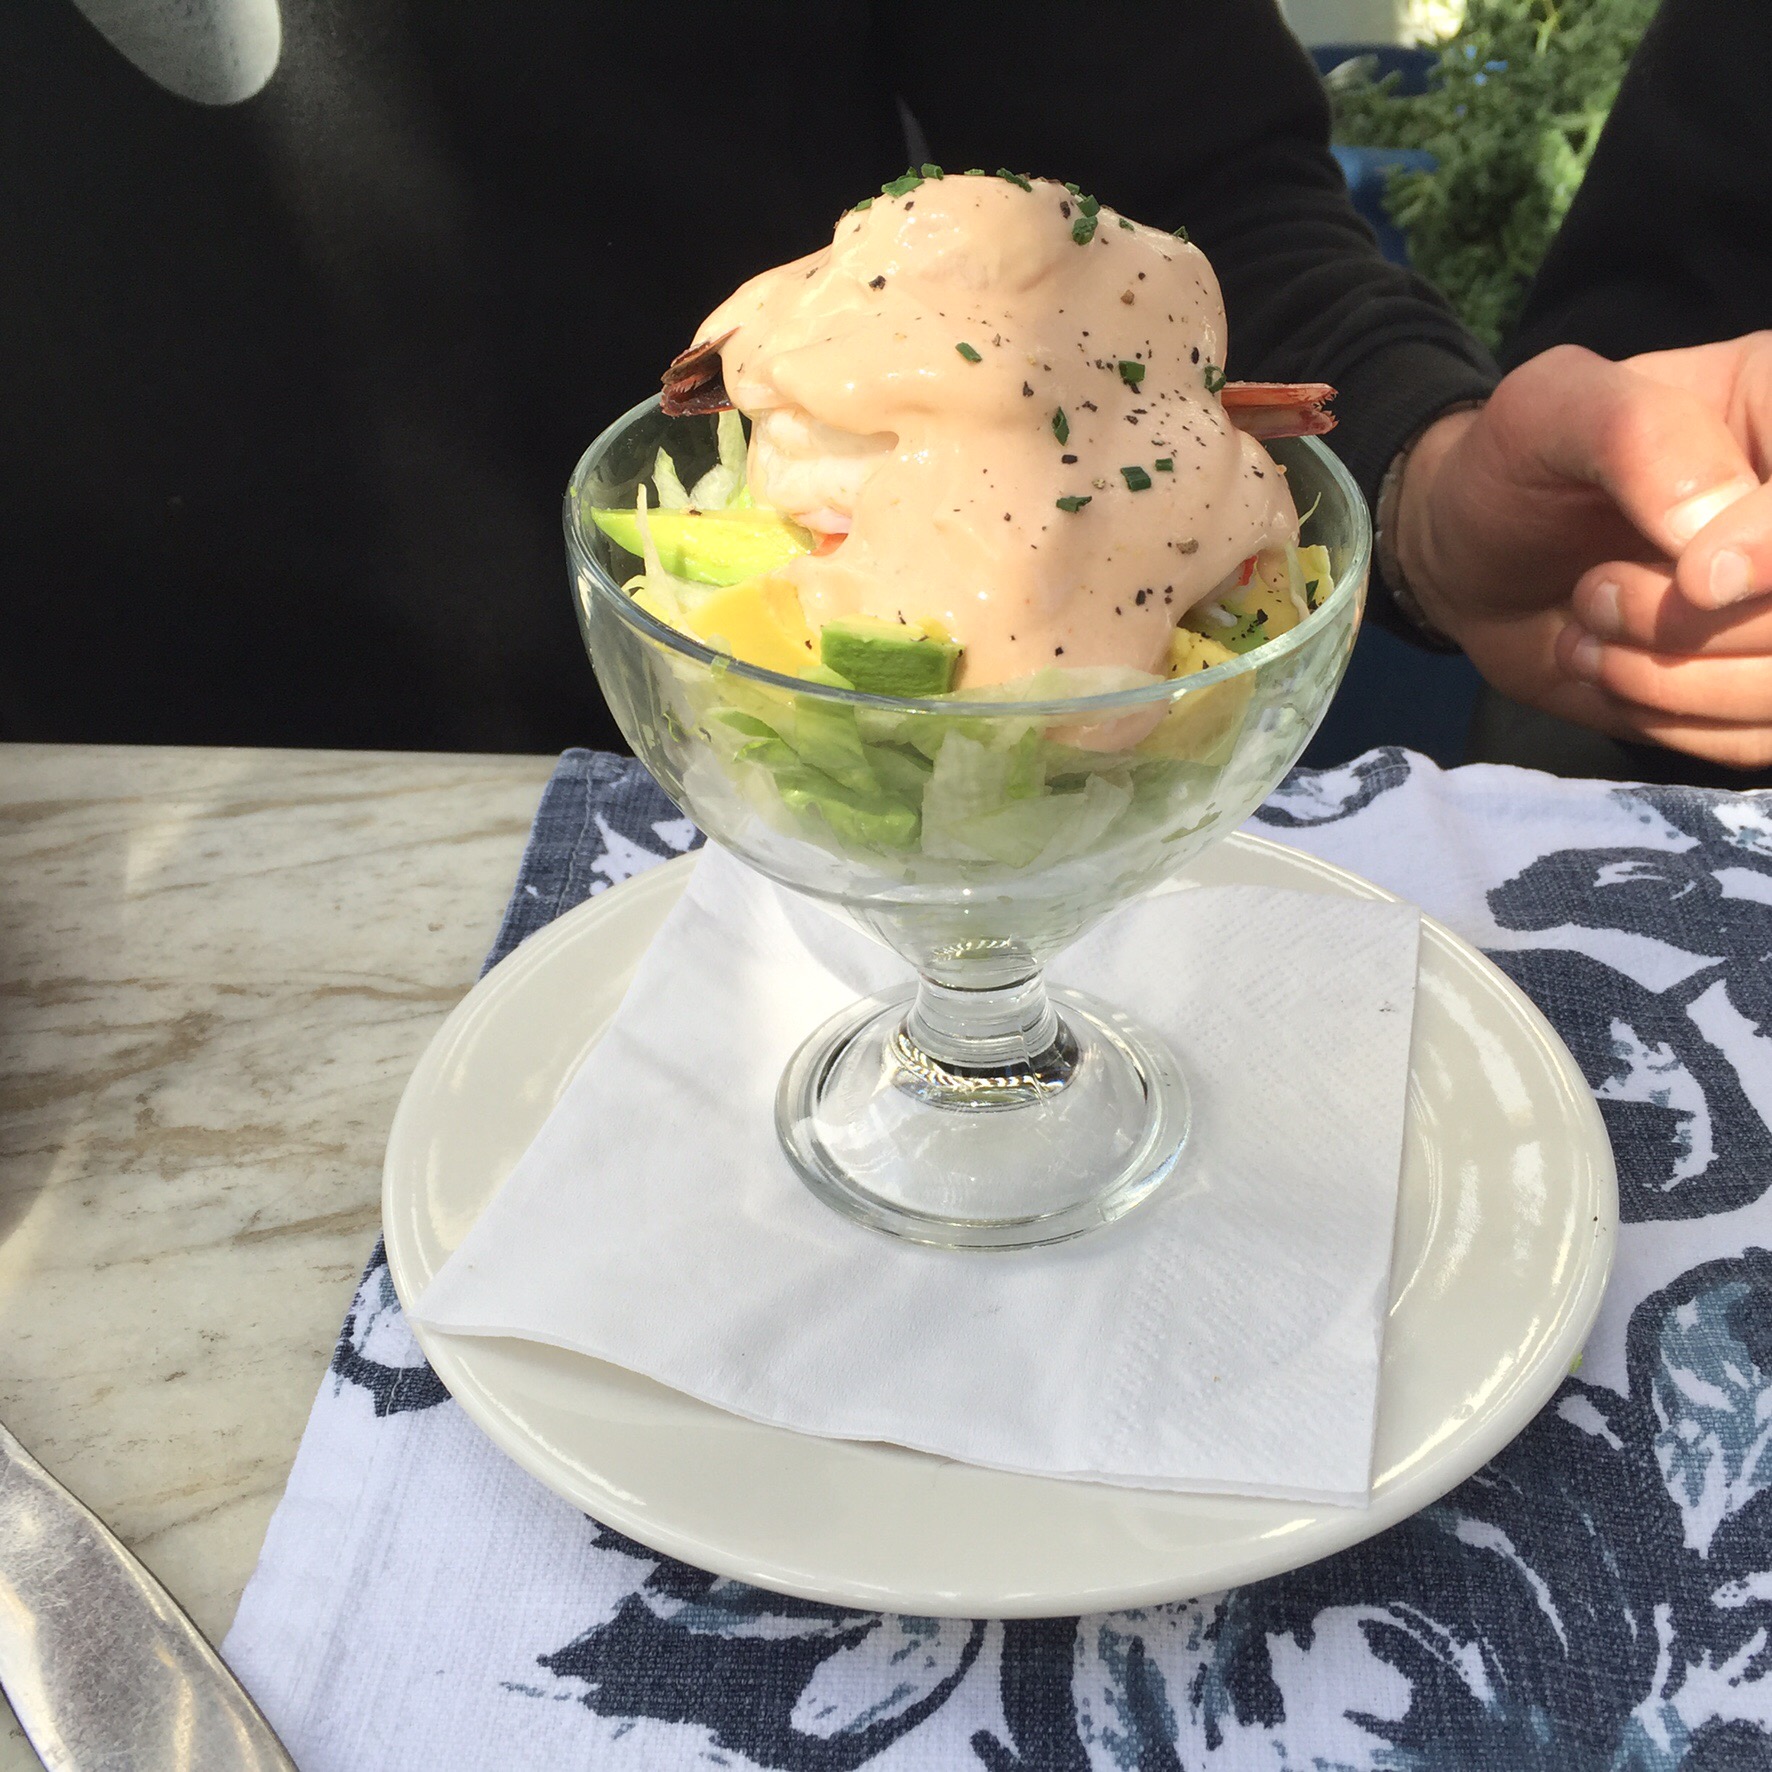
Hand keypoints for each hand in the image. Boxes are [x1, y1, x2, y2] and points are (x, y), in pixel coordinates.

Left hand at [1394, 334, 1771, 768]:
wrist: (1475, 558)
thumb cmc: (1517, 467)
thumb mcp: (1548, 410)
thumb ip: (1641, 436)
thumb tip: (1716, 534)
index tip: (1695, 577)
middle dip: (1701, 626)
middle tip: (1593, 593)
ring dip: (1673, 678)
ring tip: (1587, 628)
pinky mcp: (1757, 690)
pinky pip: (1755, 742)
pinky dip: (1671, 720)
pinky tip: (1608, 671)